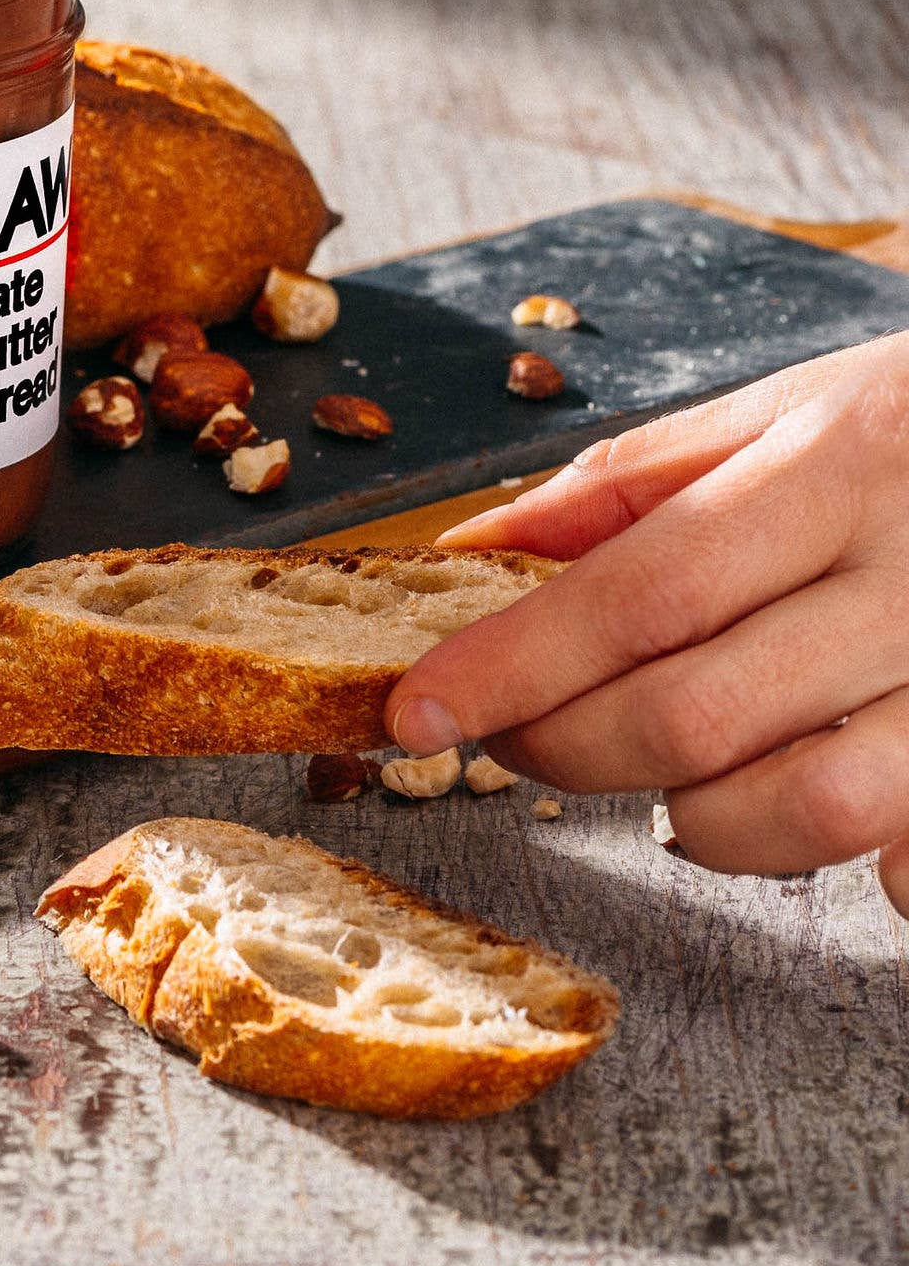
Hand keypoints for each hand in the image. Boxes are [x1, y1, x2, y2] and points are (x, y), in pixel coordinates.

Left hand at [385, 335, 908, 917]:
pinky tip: (802, 800)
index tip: (420, 707)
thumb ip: (637, 479)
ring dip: (700, 818)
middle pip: (700, 711)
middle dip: (568, 747)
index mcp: (842, 468)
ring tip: (670, 782)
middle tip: (519, 737)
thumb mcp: (792, 406)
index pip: (643, 588)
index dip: (517, 661)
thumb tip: (480, 546)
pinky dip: (844, 859)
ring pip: (806, 807)